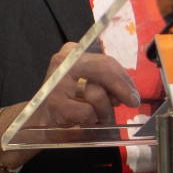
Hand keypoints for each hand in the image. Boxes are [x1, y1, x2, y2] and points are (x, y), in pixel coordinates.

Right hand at [17, 44, 141, 137]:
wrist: (39, 120)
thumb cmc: (69, 101)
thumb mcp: (87, 83)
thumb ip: (106, 81)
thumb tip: (130, 93)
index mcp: (72, 52)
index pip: (106, 61)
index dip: (124, 79)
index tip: (133, 94)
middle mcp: (63, 62)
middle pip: (104, 70)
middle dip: (122, 89)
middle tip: (132, 103)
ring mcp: (57, 82)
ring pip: (97, 94)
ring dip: (104, 111)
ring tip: (98, 116)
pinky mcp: (54, 103)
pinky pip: (87, 112)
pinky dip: (90, 119)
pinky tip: (83, 121)